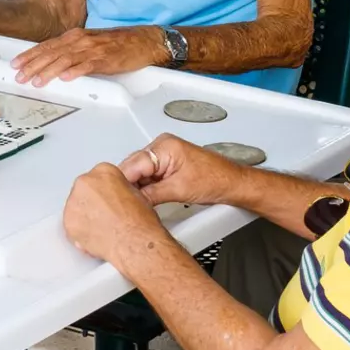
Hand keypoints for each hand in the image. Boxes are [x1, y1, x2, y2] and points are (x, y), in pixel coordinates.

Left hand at [13, 25, 165, 86]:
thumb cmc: (118, 43)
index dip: (30, 55)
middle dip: (33, 65)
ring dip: (49, 70)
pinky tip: (66, 78)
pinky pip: (87, 66)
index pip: (47, 45)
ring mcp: (93, 49)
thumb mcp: (90, 43)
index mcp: (76, 36)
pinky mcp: (106, 59)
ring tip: (37, 81)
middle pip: (51, 53)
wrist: (143, 40)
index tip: (17, 64)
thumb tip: (52, 62)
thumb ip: (72, 51)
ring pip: (65, 59)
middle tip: (19, 76)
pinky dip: (75, 71)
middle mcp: (81, 40)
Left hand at [62, 162, 163, 266]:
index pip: (96, 178)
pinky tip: (95, 235)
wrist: (135, 241)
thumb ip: (115, 189)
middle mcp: (85, 183)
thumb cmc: (139, 221)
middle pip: (83, 191)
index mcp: (103, 171)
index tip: (106, 201)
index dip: (102, 193)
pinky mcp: (68, 222)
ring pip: (75, 208)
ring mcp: (74, 202)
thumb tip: (109, 196)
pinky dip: (80, 232)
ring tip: (101, 227)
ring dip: (85, 217)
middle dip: (91, 203)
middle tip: (104, 216)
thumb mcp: (134, 193)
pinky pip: (71, 226)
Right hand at [114, 135, 245, 208]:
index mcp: (164, 146)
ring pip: (139, 172)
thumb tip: (132, 200)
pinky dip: (146, 186)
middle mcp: (162, 146)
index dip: (123, 184)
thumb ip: (150, 195)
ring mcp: (164, 154)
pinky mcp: (168, 163)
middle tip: (125, 204)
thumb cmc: (216, 180)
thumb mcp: (178, 191)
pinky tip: (146, 198)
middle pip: (133, 167)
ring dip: (137, 187)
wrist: (233, 183)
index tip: (117, 199)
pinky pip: (148, 174)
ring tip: (137, 202)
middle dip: (129, 186)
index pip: (132, 165)